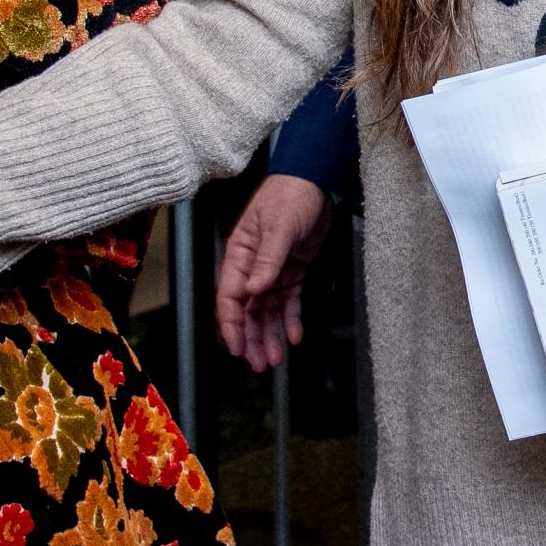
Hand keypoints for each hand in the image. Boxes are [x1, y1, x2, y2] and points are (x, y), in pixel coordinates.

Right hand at [216, 174, 330, 371]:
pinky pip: (290, 302)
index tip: (237, 347)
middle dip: (251, 338)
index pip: (229, 296)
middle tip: (257, 363)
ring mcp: (274, 271)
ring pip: (268, 311)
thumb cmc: (288, 195)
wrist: (315, 181)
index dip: (231, 324)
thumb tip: (253, 291)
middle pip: (248, 310)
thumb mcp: (278, 228)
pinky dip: (291, 320)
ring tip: (273, 358)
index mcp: (240, 254)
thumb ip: (266, 261)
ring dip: (270, 335)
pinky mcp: (294, 271)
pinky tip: (293, 336)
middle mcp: (253, 267)